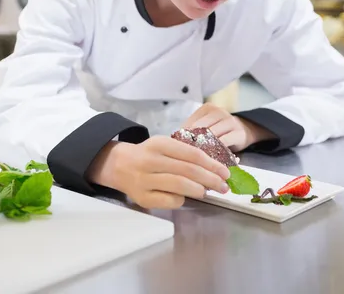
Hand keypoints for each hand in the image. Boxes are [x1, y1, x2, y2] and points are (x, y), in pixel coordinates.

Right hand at [87, 136, 230, 209]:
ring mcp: (144, 180)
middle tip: (224, 186)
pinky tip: (184, 197)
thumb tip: (215, 169)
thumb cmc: (148, 155)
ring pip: (180, 185)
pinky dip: (181, 199)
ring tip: (208, 192)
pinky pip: (169, 200)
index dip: (212, 164)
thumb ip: (185, 154)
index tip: (225, 172)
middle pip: (188, 170)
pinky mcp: (142, 197)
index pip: (192, 154)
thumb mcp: (164, 146)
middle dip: (211, 179)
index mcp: (159, 144)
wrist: (118, 165)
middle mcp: (150, 160)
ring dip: (199, 190)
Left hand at [183, 103, 274, 151]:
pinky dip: (216, 152)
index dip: (183, 137)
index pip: (191, 123)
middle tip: (185, 157)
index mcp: (207, 108)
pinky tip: (211, 160)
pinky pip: (224, 143)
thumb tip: (173, 141)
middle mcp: (219, 112)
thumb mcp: (206, 126)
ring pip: (212, 136)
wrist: (244, 129)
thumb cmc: (220, 131)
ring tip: (196, 160)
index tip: (177, 149)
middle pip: (201, 129)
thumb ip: (192, 132)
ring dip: (204, 148)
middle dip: (193, 143)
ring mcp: (230, 121)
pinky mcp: (239, 133)